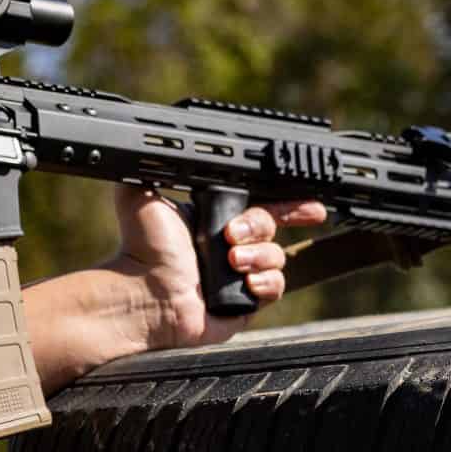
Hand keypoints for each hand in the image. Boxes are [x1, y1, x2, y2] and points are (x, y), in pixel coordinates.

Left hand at [110, 187, 327, 348]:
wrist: (144, 292)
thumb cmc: (141, 250)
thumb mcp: (141, 197)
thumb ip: (151, 170)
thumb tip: (150, 149)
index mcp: (216, 220)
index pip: (262, 204)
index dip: (289, 202)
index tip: (309, 200)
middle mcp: (232, 246)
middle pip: (270, 224)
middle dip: (256, 225)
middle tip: (231, 234)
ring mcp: (241, 275)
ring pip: (276, 256)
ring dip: (258, 255)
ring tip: (231, 260)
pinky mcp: (246, 302)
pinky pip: (275, 286)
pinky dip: (265, 281)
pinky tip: (245, 282)